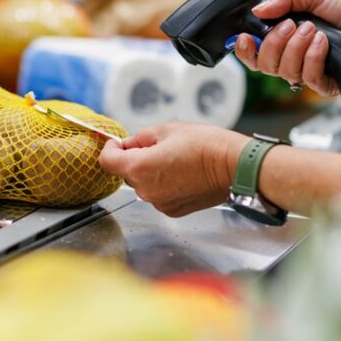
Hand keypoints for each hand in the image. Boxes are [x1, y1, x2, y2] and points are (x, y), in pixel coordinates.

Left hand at [99, 122, 248, 217]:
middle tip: (156, 146)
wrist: (233, 167)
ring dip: (150, 172)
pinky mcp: (172, 210)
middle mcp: (145, 190)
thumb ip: (140, 138)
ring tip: (175, 160)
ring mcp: (159, 203)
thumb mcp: (168, 129)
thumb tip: (127, 144)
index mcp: (140, 167)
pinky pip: (158, 195)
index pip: (107, 162)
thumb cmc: (205, 145)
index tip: (118, 143)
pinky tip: (182, 174)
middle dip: (135, 158)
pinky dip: (163, 184)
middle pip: (126, 173)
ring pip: (143, 184)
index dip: (110, 149)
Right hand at [234, 0, 340, 96]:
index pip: (255, 53)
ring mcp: (310, 73)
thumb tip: (257, 10)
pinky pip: (307, 78)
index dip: (245, 50)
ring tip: (314, 30)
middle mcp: (295, 58)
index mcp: (287, 39)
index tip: (244, 38)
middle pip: (264, 65)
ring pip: (284, 72)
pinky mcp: (327, 85)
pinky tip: (324, 43)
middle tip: (291, 26)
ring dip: (296, 48)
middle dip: (273, 43)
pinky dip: (313, 57)